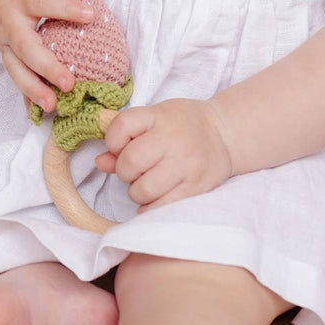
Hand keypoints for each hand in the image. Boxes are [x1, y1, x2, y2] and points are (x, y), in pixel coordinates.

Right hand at [0, 0, 91, 115]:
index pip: (44, 2)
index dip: (66, 8)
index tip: (90, 14)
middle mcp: (10, 21)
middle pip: (26, 46)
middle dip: (46, 66)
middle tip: (69, 82)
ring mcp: (4, 41)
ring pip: (15, 68)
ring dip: (32, 89)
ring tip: (52, 106)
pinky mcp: (3, 53)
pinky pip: (14, 76)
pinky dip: (24, 95)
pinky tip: (36, 113)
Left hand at [92, 98, 234, 210]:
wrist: (224, 133)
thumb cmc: (182, 124)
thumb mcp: (153, 118)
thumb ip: (124, 137)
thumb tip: (100, 162)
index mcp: (159, 117)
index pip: (121, 126)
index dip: (112, 140)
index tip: (118, 145)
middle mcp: (173, 141)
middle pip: (130, 162)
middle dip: (124, 170)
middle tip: (134, 169)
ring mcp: (186, 166)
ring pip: (143, 190)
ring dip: (137, 191)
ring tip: (146, 183)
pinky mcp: (196, 189)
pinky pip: (161, 207)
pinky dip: (150, 207)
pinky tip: (154, 198)